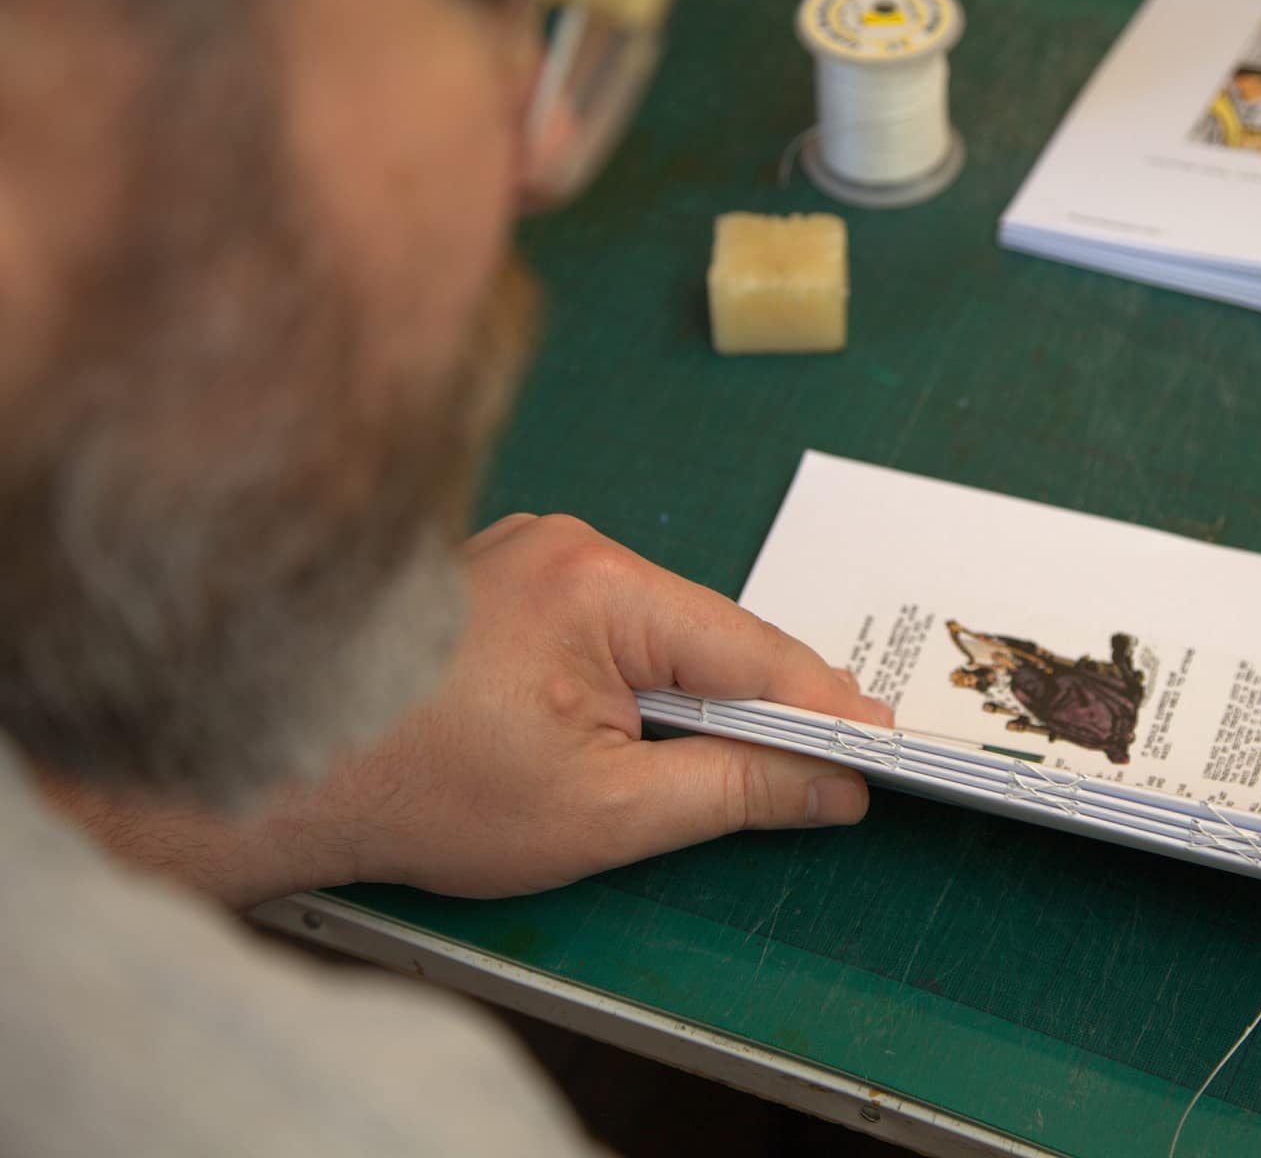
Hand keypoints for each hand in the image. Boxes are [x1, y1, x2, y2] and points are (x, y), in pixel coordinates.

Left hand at [43, 513, 889, 907]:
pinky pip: (613, 622)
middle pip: (709, 630)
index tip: (884, 744)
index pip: (752, 647)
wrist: (279, 769)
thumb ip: (734, 789)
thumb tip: (833, 784)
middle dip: (764, 701)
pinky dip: (647, 673)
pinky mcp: (506, 575)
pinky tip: (659, 721)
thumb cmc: (431, 792)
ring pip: (662, 627)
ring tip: (752, 753)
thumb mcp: (605, 812)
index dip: (825, 703)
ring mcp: (534, 551)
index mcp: (600, 584)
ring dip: (702, 690)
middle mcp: (573, 544)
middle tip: (834, 761)